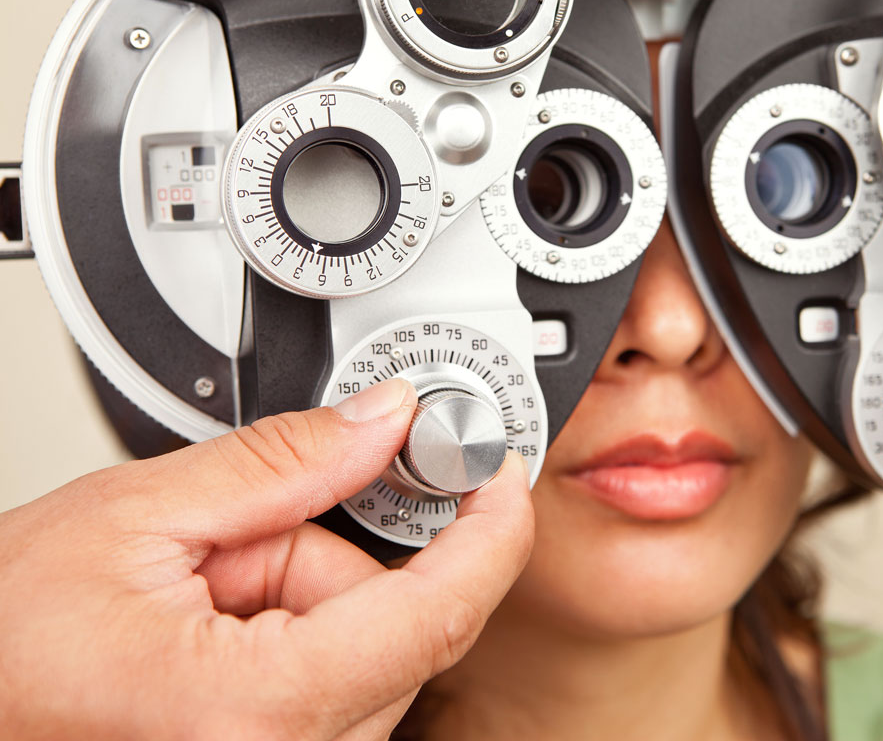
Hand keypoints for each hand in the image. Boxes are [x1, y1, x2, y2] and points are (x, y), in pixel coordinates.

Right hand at [0, 379, 533, 740]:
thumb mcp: (135, 518)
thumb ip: (281, 464)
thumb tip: (384, 418)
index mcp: (247, 716)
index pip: (436, 616)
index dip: (489, 532)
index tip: (500, 476)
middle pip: (402, 633)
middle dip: (333, 562)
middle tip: (233, 545)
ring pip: (371, 660)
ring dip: (305, 607)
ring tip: (198, 598)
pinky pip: (338, 695)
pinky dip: (296, 644)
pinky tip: (213, 634)